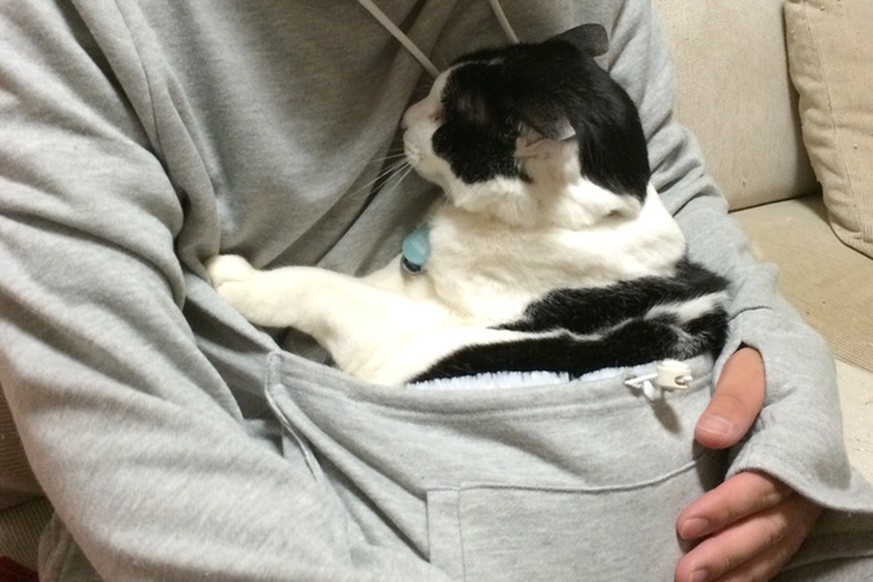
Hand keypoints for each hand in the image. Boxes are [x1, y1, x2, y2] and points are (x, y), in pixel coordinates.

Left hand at [675, 348, 822, 581]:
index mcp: (797, 443)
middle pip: (769, 526)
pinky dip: (751, 570)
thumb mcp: (747, 365)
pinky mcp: (788, 508)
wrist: (781, 359)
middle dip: (728, 553)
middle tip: (687, 574)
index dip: (727, 508)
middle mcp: (806, 479)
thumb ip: (734, 397)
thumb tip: (711, 434)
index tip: (687, 524)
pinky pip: (775, 547)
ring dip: (738, 571)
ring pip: (774, 545)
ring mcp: (801, 498)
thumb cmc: (760, 361)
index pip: (762, 486)